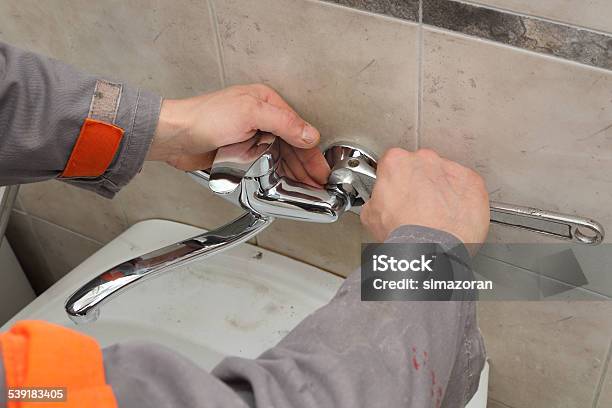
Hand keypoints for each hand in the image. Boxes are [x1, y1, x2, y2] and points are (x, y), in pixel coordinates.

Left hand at [147, 84, 329, 185]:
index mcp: (265, 103)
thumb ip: (283, 123)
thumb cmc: (203, 118)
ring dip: (292, 173)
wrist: (173, 136)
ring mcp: (249, 137)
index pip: (298, 130)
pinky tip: (283, 185)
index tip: (321, 170)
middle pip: (290, 145)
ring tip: (305, 189)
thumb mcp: (250, 113)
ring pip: (279, 157)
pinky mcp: (239, 153)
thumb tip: (309, 134)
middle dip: (305, 166)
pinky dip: (276, 175)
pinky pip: (264, 165)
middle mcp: (260, 119)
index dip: (311, 152)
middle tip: (317, 185)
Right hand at [361, 148, 489, 244]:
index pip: (393, 164)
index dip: (394, 181)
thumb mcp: (371, 216)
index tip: (397, 194)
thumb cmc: (404, 233)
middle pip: (420, 167)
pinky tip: (453, 216)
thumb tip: (379, 203)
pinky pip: (466, 186)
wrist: (432, 249)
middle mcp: (425, 159)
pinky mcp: (472, 182)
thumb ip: (376, 199)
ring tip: (437, 216)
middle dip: (419, 184)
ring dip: (441, 191)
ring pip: (444, 176)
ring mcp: (451, 169)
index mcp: (396, 162)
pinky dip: (462, 199)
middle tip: (417, 208)